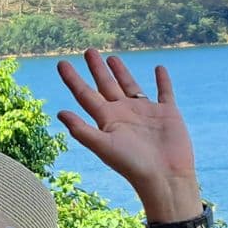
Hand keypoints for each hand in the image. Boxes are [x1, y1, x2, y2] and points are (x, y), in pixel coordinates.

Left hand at [56, 49, 201, 216]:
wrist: (165, 177)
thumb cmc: (132, 164)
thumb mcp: (104, 146)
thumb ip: (82, 131)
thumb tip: (60, 112)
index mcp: (107, 120)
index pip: (85, 95)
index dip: (73, 79)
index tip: (61, 63)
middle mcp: (124, 114)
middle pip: (106, 86)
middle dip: (97, 69)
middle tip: (88, 50)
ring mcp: (145, 112)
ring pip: (130, 86)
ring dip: (121, 72)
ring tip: (112, 57)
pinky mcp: (167, 113)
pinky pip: (164, 92)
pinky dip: (162, 81)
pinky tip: (159, 68)